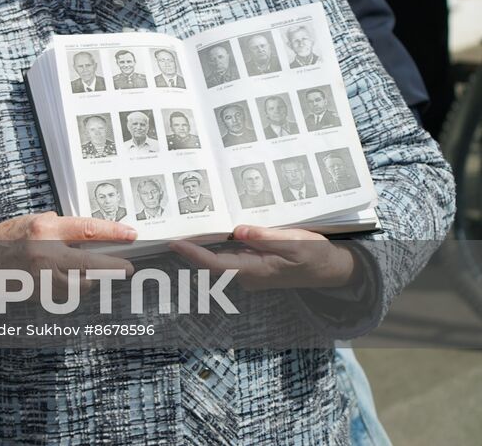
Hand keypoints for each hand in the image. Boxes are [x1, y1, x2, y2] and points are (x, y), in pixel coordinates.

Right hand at [0, 212, 137, 293]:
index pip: (87, 229)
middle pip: (90, 262)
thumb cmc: (7, 238)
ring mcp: (41, 275)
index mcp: (45, 228)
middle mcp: (44, 251)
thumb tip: (91, 234)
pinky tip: (71, 283)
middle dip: (113, 266)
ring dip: (90, 280)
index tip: (131, 234)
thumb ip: (59, 227)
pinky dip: (73, 289)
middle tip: (127, 268)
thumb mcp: (32, 222)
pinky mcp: (38, 292)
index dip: (113, 232)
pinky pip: (67, 294)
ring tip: (92, 275)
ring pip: (81, 283)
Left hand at [168, 225, 357, 290]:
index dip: (195, 255)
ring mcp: (250, 272)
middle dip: (191, 249)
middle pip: (212, 263)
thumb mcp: (296, 243)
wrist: (332, 270)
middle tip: (169, 229)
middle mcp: (249, 275)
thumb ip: (267, 238)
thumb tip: (238, 231)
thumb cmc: (316, 255)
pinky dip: (216, 246)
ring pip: (219, 260)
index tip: (175, 243)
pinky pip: (229, 257)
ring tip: (182, 226)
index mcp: (257, 271)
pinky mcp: (253, 266)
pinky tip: (208, 230)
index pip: (218, 265)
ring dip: (202, 247)